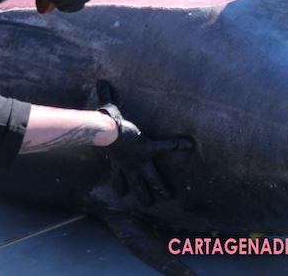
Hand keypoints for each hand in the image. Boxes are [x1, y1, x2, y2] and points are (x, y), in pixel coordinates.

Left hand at [96, 81, 193, 205]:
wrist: (106, 132)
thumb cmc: (104, 125)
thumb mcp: (105, 112)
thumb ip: (104, 99)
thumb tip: (100, 83)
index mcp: (118, 159)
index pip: (118, 174)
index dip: (120, 183)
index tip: (121, 193)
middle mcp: (128, 163)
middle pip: (137, 182)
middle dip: (142, 192)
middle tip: (148, 204)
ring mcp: (139, 159)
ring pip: (152, 177)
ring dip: (159, 186)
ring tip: (168, 197)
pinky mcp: (148, 150)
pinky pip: (165, 147)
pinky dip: (176, 144)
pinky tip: (188, 144)